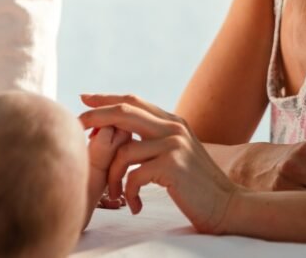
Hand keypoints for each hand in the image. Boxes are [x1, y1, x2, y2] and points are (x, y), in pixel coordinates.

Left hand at [80, 94, 239, 234]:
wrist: (228, 206)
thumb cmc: (198, 187)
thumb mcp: (178, 154)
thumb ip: (156, 141)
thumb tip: (123, 137)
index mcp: (173, 122)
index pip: (133, 101)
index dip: (106, 98)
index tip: (84, 99)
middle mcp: (173, 127)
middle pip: (124, 112)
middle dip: (95, 117)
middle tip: (76, 127)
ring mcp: (174, 144)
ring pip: (123, 150)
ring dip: (112, 176)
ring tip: (116, 195)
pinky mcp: (172, 165)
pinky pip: (133, 175)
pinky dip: (128, 193)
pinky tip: (135, 205)